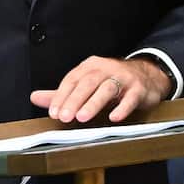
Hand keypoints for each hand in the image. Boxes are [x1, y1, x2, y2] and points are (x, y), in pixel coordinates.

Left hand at [29, 56, 170, 123]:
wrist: (147, 76)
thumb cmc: (112, 81)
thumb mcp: (87, 84)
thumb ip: (62, 93)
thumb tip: (35, 97)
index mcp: (90, 66)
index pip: (72, 79)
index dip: (62, 96)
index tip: (54, 112)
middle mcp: (106, 69)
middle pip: (87, 83)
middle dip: (74, 100)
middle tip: (64, 117)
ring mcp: (124, 78)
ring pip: (107, 88)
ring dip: (93, 103)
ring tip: (82, 117)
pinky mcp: (139, 89)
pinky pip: (130, 98)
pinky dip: (122, 107)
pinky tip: (114, 117)